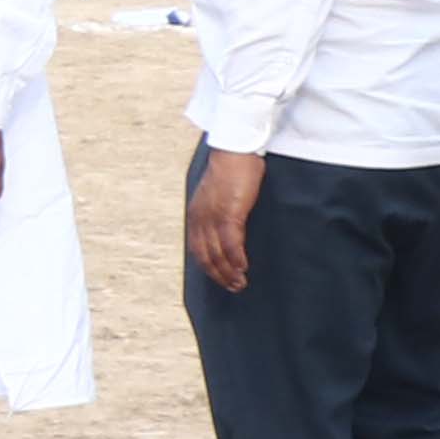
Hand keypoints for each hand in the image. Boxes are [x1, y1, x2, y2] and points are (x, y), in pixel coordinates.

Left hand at [185, 147, 263, 296]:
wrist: (234, 151)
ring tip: (240, 283)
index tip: (221, 278)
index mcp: (196, 215)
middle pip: (205, 255)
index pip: (198, 248)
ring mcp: (213, 216)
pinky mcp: (230, 212)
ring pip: (217, 252)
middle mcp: (200, 218)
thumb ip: (220, 213)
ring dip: (229, 271)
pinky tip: (244, 267)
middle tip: (233, 287)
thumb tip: (229, 229)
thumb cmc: (232, 170)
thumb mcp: (219, 195)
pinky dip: (236, 257)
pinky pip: (231, 242)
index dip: (209, 267)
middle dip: (219, 275)